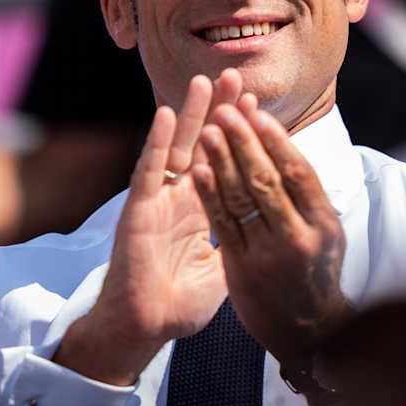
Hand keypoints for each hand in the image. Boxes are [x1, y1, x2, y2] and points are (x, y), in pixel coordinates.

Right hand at [54, 71, 242, 384]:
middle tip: (235, 76)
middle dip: (219, 111)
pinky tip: (164, 114)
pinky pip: (148, 171)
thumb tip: (268, 230)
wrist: (147, 328)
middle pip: (203, 144)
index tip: (257, 103)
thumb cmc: (180, 304)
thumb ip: (239, 243)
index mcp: (200, 209)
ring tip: (204, 80)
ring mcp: (158, 200)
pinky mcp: (137, 210)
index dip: (238, 133)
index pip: (224, 160)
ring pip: (177, 148)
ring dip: (189, 114)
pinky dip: (156, 142)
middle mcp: (179, 197)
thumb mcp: (223, 269)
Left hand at [192, 100, 351, 365]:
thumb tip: (283, 148)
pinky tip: (198, 170)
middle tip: (225, 110)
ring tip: (207, 129)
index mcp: (324, 223)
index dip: (276, 141)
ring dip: (222, 160)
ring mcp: (268, 254)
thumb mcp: (326, 233)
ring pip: (241, 198)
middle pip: (267, 180)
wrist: (306, 332)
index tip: (257, 114)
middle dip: (244, 142)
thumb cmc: (315, 272)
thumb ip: (307, 198)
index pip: (298, 172)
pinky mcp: (240, 269)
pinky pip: (222, 224)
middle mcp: (299, 238)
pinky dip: (209, 194)